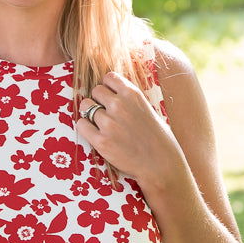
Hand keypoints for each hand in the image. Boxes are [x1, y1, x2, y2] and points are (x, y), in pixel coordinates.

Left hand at [77, 71, 182, 190]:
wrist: (161, 165)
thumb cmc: (158, 138)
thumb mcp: (147, 109)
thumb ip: (129, 100)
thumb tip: (111, 93)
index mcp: (132, 95)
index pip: (109, 78)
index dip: (108, 87)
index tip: (111, 97)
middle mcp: (119, 105)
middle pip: (95, 91)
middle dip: (99, 100)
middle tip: (106, 113)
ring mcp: (109, 123)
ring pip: (86, 106)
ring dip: (91, 114)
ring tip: (102, 125)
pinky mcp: (101, 141)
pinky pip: (82, 125)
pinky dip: (86, 127)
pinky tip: (95, 133)